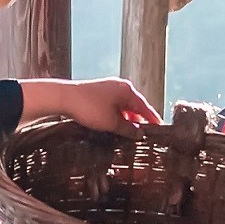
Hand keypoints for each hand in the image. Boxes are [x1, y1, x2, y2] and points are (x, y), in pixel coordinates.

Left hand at [21, 77, 159, 135]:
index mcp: (128, 91)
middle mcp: (121, 87)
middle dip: (140, 121)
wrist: (64, 98)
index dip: (153, 120)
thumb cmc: (89, 108)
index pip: (146, 108)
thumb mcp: (112, 123)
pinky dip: (118, 116)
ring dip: (127, 120)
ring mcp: (110, 88)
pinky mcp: (99, 93)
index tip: (160, 130)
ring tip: (129, 135)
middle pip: (136, 106)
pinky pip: (114, 106)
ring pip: (124, 107)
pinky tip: (115, 126)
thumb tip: (139, 134)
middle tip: (144, 136)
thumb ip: (128, 129)